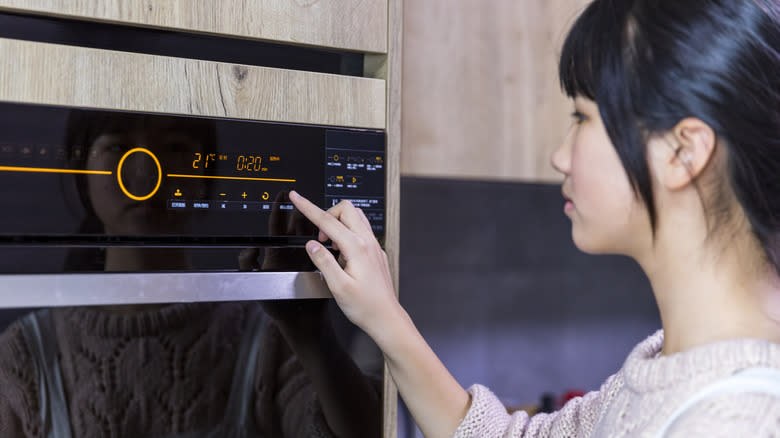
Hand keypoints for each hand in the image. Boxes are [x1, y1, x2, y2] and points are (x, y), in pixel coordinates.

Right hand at [288, 191, 399, 337]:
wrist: (386, 318)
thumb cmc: (365, 306)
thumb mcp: (338, 286)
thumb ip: (323, 262)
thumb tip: (312, 245)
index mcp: (357, 248)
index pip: (327, 221)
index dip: (308, 208)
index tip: (296, 198)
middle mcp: (368, 242)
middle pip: (345, 209)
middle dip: (327, 215)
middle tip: (318, 236)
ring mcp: (374, 246)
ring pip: (355, 217)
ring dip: (338, 223)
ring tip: (330, 244)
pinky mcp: (376, 252)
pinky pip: (361, 230)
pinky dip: (347, 233)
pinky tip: (341, 253)